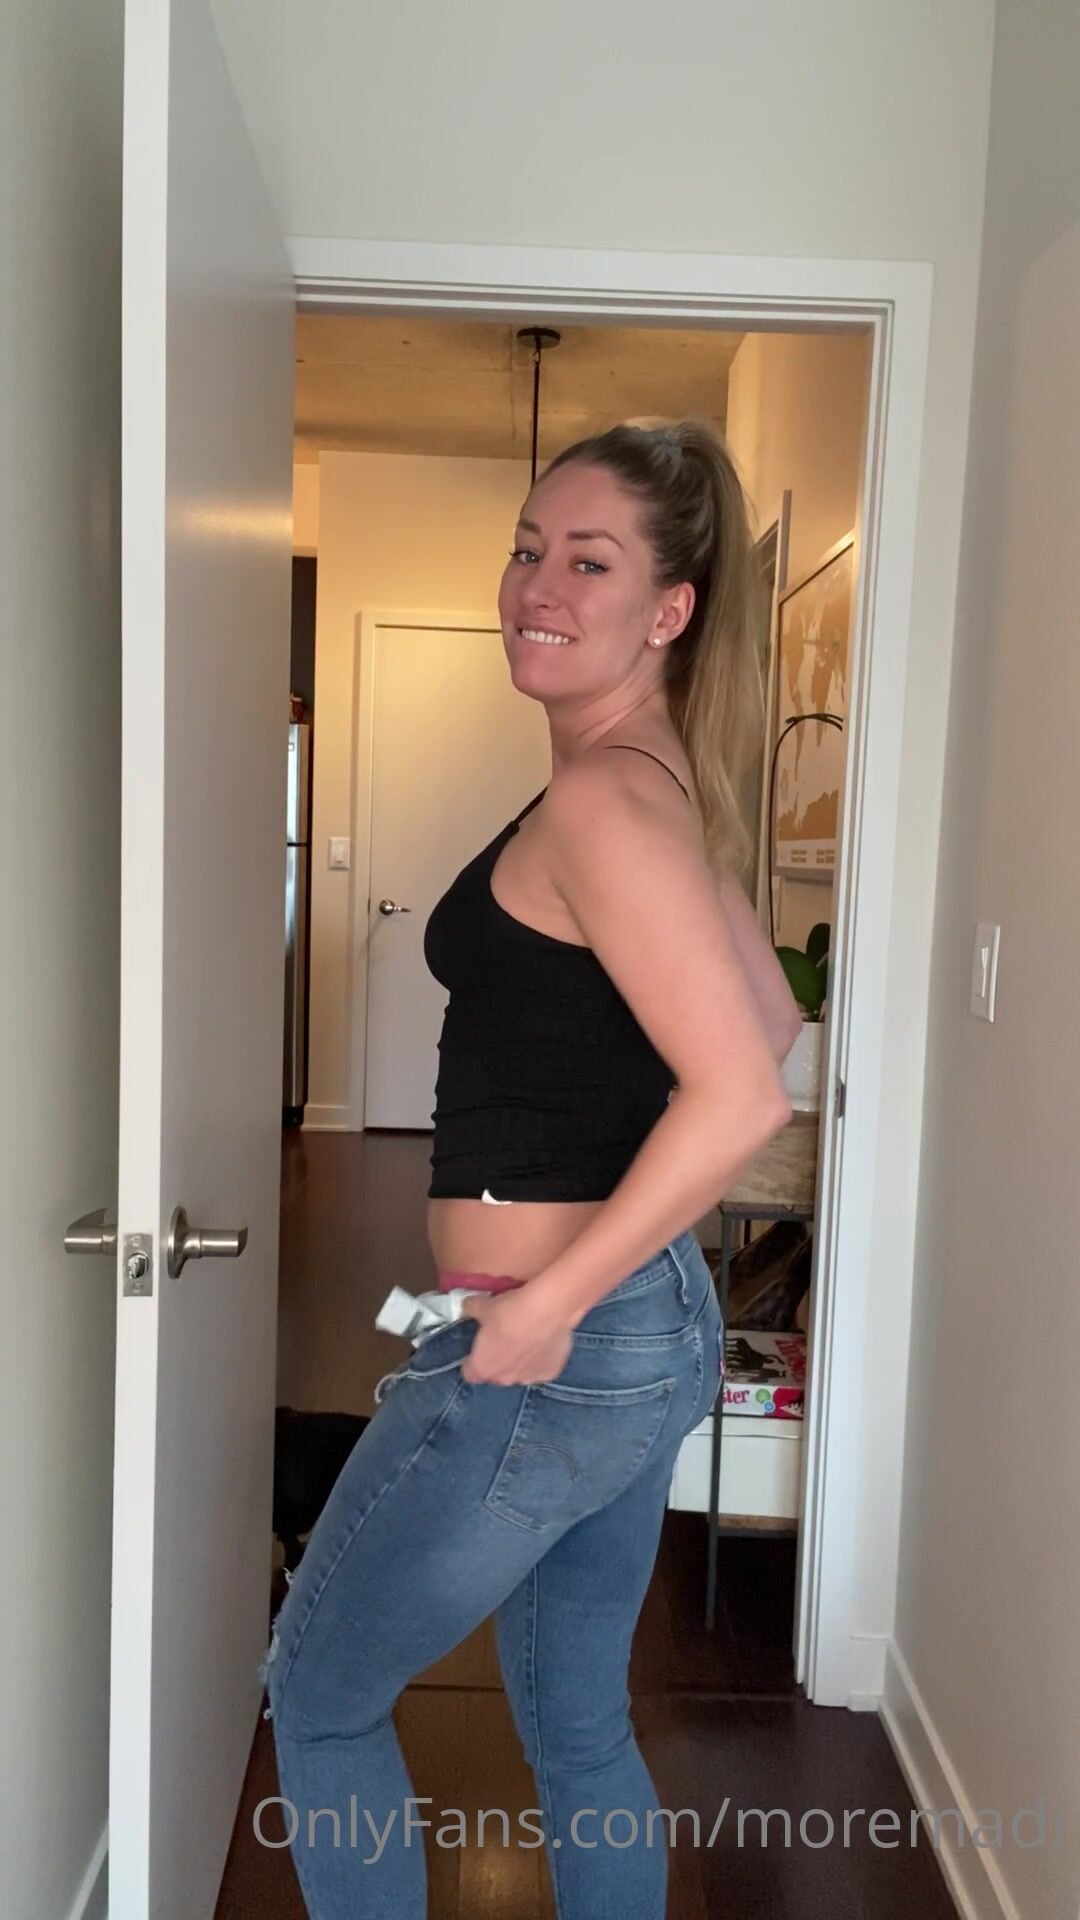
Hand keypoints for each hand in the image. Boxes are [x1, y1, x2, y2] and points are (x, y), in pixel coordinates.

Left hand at [459, 1286, 573, 1386]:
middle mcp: (504, 1380)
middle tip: (504, 1338)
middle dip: (498, 1360)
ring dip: (520, 1361)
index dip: (472, 1360)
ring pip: (520, 1373)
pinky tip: (544, 1341)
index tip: (479, 1346)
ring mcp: (529, 1379)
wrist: (548, 1310)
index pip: (470, 1373)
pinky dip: (541, 1358)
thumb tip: (468, 1306)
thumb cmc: (509, 1312)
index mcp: (483, 1368)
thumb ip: (472, 1309)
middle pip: (496, 1374)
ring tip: (527, 1338)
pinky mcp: (551, 1372)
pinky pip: (541, 1368)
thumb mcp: (483, 1306)